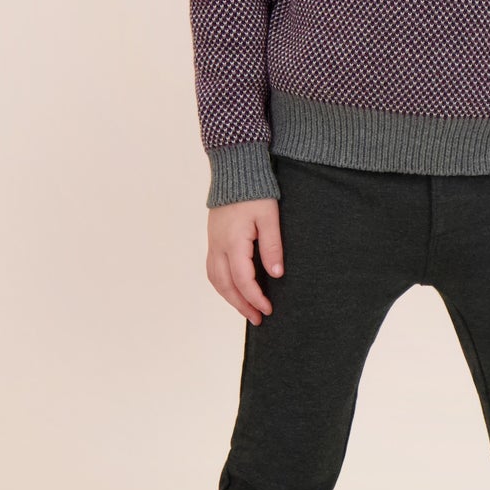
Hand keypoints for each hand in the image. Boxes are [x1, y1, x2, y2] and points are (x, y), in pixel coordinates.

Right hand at [206, 199, 283, 324]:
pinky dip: (222, 285)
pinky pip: (213, 270)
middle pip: (225, 286)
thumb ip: (272, 247)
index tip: (268, 309)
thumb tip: (276, 275)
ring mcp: (213, 243)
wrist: (235, 170)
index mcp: (233, 243)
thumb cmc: (255, 192)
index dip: (255, 298)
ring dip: (230, 298)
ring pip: (216, 280)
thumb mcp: (269, 217)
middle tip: (258, 319)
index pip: (242, 280)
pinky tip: (233, 290)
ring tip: (246, 309)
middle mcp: (218, 246)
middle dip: (241, 305)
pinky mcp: (213, 239)